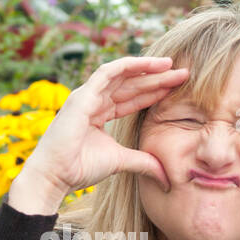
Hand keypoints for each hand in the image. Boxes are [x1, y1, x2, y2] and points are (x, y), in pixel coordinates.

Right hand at [11, 56, 185, 211]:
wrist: (55, 176)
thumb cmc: (80, 169)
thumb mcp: (121, 162)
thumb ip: (144, 162)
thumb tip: (166, 175)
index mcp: (100, 114)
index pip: (132, 98)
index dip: (155, 92)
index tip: (179, 89)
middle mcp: (93, 101)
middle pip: (131, 85)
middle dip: (157, 79)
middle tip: (184, 73)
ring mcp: (87, 96)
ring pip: (123, 75)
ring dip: (147, 68)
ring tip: (171, 64)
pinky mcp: (82, 96)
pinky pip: (108, 72)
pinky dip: (129, 65)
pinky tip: (150, 63)